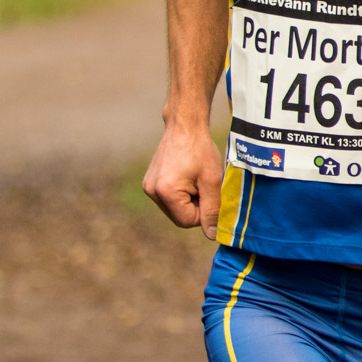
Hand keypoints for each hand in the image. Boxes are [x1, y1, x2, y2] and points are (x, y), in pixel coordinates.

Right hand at [142, 123, 223, 239]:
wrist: (184, 126)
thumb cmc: (200, 150)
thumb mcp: (212, 181)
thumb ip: (212, 210)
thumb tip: (212, 235)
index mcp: (166, 192)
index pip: (189, 221)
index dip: (205, 212)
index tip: (210, 192)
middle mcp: (152, 192)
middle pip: (180, 217)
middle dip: (197, 206)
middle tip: (204, 185)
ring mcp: (148, 187)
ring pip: (176, 209)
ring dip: (190, 200)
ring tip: (196, 179)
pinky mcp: (150, 182)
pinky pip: (170, 199)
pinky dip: (182, 193)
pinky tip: (188, 176)